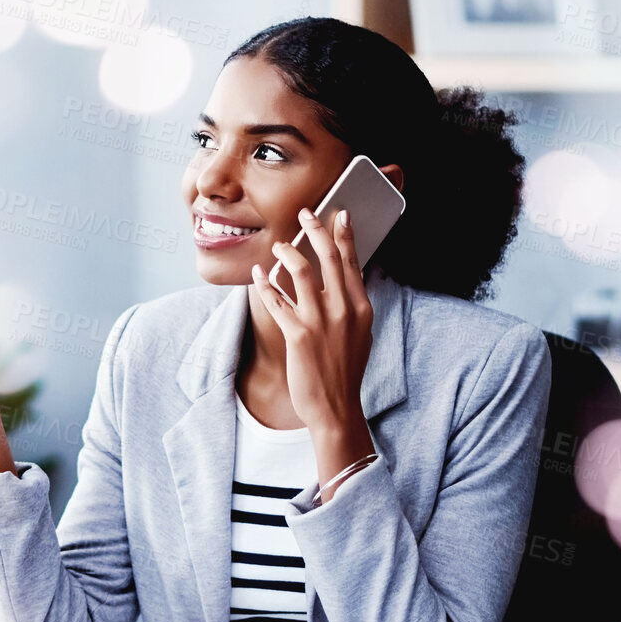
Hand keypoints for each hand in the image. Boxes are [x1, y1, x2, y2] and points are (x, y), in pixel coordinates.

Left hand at [251, 209, 374, 432]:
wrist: (336, 408)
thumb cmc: (345, 372)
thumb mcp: (360, 334)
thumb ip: (352, 306)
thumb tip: (345, 281)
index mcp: (361, 308)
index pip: (353, 262)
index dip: (344, 235)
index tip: (338, 215)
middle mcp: (343, 310)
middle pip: (328, 257)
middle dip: (315, 230)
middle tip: (305, 214)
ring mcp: (320, 321)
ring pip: (300, 270)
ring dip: (287, 251)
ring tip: (280, 244)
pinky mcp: (297, 334)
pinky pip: (276, 299)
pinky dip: (265, 282)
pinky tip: (259, 274)